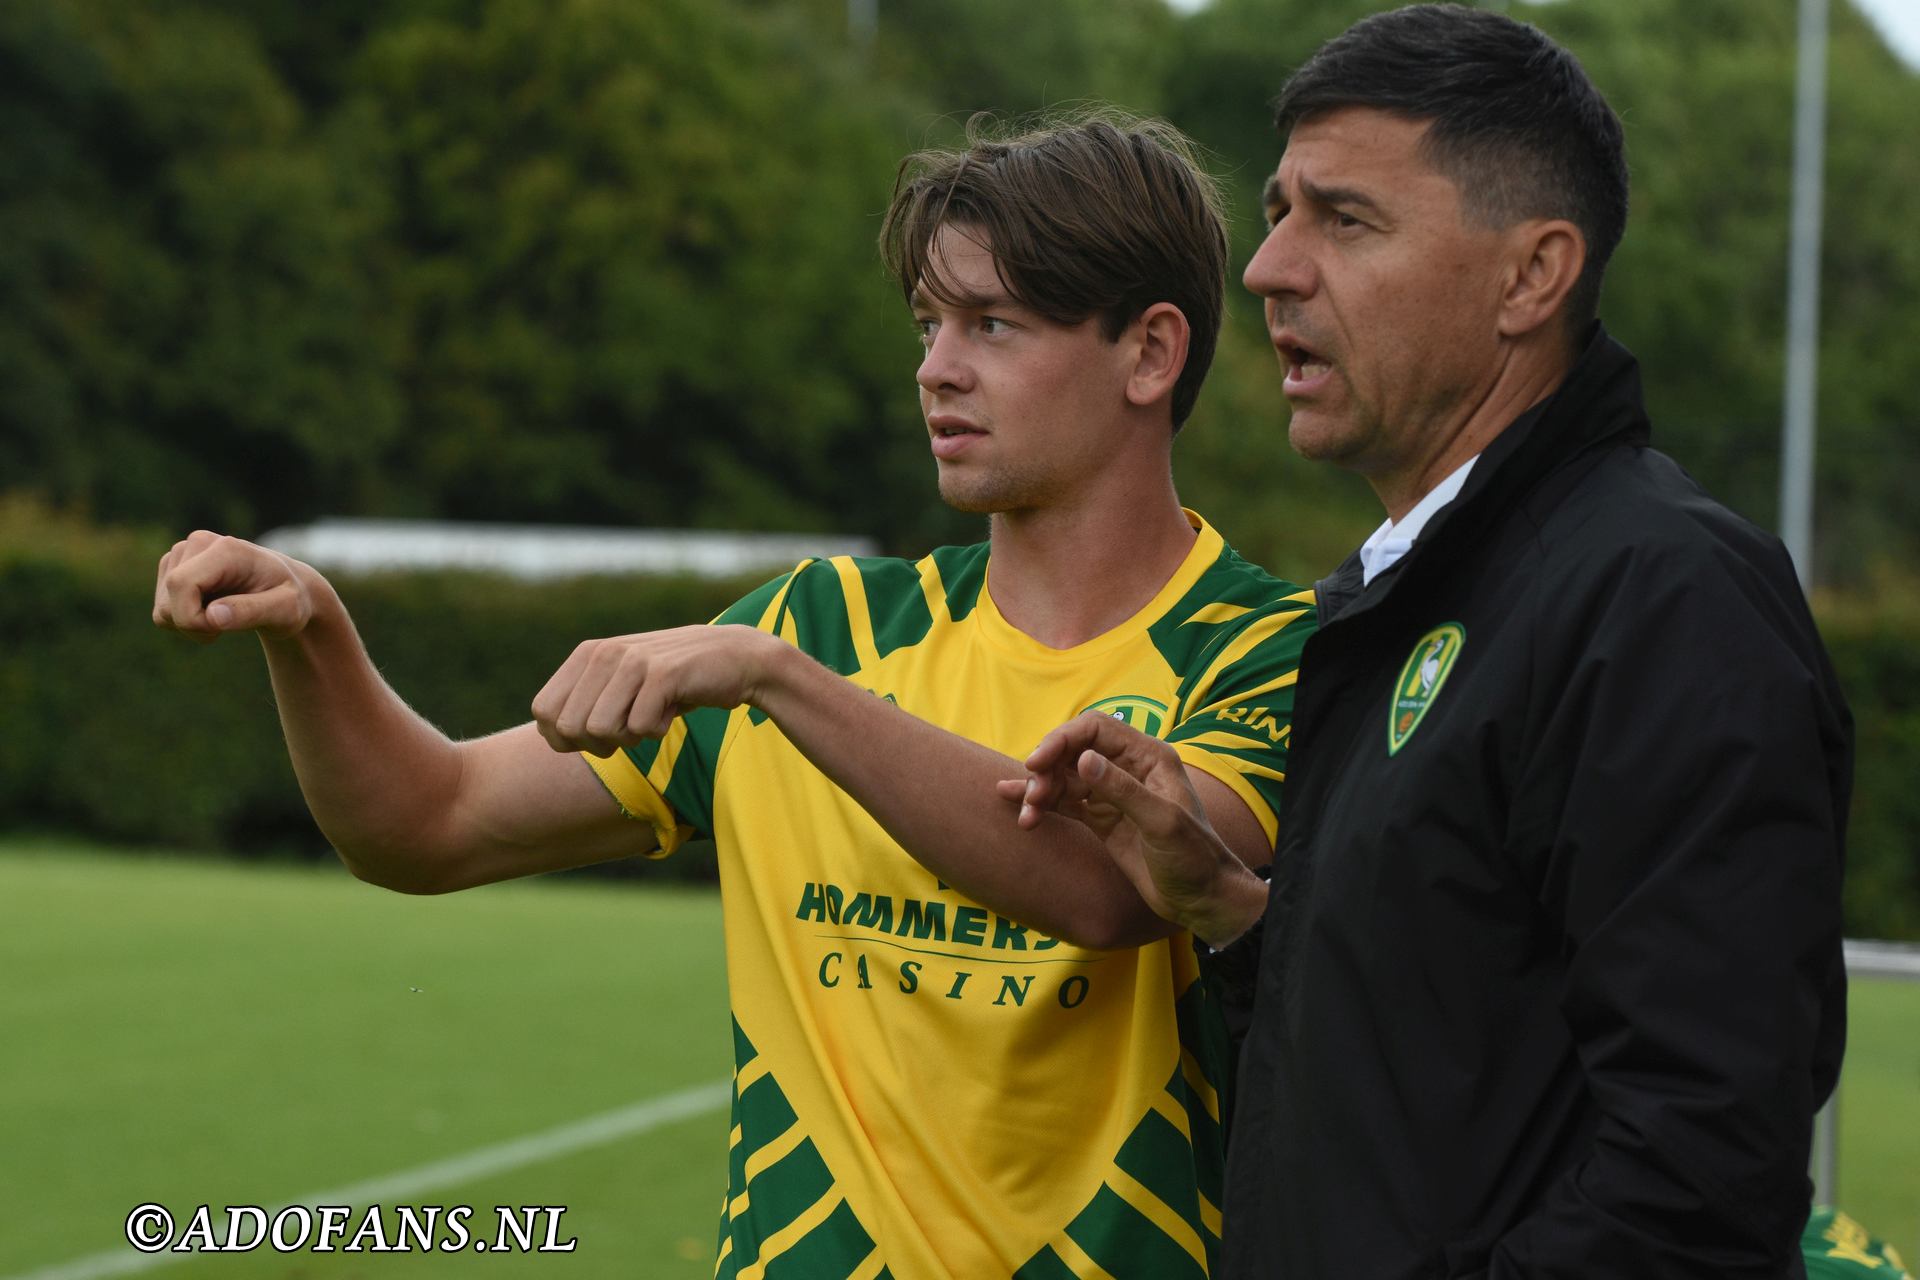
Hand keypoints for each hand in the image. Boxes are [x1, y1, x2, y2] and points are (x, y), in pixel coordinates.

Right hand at [153, 531, 318, 643]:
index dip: (193, 619)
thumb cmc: (290, 599)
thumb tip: (212, 617)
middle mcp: (198, 543)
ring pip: (162, 610)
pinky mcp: (173, 567)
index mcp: (226, 549)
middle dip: (194, 627)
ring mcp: (182, 553)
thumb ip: (252, 612)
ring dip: (190, 625)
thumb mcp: (286, 610)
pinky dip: (184, 620)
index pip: (181, 585)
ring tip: (225, 614)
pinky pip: (162, 611)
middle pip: (168, 603)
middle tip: (231, 623)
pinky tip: (211, 609)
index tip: (219, 629)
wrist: (287, 588)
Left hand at [531, 624, 784, 756]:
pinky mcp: (663, 674)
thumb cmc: (673, 684)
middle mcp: (604, 653)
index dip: (566, 738)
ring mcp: (633, 661)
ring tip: (652, 716)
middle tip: (629, 729)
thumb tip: (550, 737)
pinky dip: (658, 731)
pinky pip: (640, 728)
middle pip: (569, 728)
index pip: (543, 713)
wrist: (736, 660)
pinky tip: (672, 710)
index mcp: (587, 654)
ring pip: (600, 731)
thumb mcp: (621, 686)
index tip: (599, 735)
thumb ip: (585, 703)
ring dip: (629, 738)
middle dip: (598, 744)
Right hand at [998, 711, 1264, 944]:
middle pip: (1074, 750)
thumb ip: (1122, 790)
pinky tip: (1020, 812)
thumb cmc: (1194, 858)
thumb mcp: (1161, 823)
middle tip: (1033, 795)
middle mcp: (1128, 768)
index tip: (1036, 763)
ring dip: (1041, 791)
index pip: (1095, 729)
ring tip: (1027, 816)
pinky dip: (1043, 806)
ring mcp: (1112, 794)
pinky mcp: (1101, 818)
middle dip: (1047, 768)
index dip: (1063, 739)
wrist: (1201, 899)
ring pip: (1065, 778)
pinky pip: (1065, 803)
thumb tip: (1083, 759)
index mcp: (1149, 757)